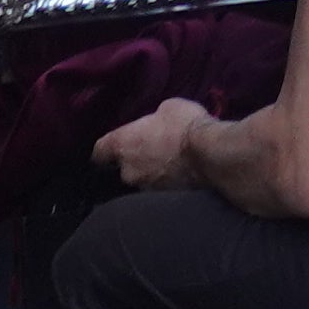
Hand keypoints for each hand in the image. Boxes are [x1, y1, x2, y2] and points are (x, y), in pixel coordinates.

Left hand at [97, 97, 215, 190]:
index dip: (106, 149)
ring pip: (141, 180)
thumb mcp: (168, 107)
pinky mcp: (161, 200)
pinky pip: (158, 189)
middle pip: (121, 168)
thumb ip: (153, 120)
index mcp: (122, 145)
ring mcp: (144, 189)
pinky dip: (165, 182)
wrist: (210, 155)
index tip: (115, 145)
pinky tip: (179, 174)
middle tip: (152, 150)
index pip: (98, 152)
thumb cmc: (184, 125)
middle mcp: (127, 171)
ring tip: (169, 163)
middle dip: (134, 160)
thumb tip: (155, 126)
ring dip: (150, 172)